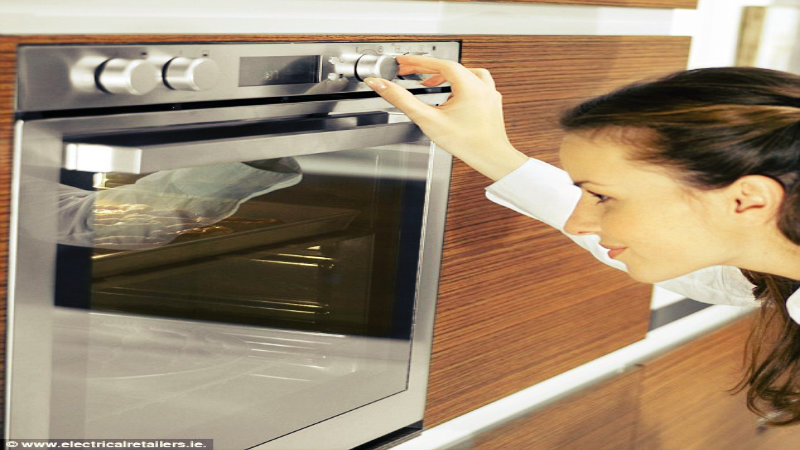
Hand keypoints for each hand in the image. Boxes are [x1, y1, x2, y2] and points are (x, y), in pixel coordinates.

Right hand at [364, 55, 527, 180]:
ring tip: (430, 82)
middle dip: (427, 69)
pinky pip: (475, 84)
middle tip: (409, 71)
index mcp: (468, 84)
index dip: (417, 61)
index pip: (437, 63)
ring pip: (465, 73)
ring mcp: (489, 93)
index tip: (403, 62)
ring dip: (445, 75)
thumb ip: (401, 100)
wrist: (492, 158)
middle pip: (450, 67)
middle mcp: (481, 84)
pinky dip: (460, 84)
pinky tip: (452, 95)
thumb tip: (380, 84)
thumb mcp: (428, 119)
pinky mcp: (492, 103)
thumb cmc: (466, 142)